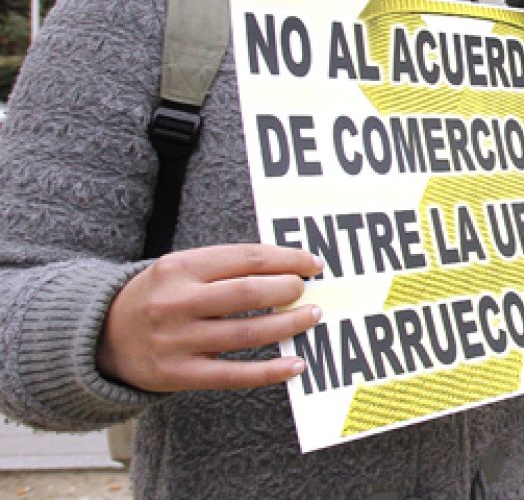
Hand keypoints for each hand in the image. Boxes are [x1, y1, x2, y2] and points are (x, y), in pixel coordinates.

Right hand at [96, 244, 322, 392]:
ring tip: (311, 317)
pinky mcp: (179, 374)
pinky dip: (271, 371)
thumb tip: (290, 268)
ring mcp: (176, 341)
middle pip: (248, 292)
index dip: (287, 260)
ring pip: (248, 333)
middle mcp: (175, 303)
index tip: (313, 264)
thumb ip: (226, 266)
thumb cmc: (159, 297)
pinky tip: (296, 364)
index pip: (245, 258)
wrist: (101, 337)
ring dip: (288, 325)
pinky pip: (235, 375)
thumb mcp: (180, 269)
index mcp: (178, 268)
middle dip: (288, 290)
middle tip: (307, 291)